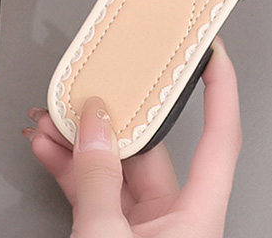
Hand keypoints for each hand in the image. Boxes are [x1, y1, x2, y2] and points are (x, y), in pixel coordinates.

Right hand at [23, 36, 240, 236]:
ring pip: (114, 168)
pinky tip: (49, 149)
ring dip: (81, 141)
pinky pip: (94, 192)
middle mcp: (176, 219)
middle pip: (150, 147)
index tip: (213, 52)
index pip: (220, 137)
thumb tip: (95, 126)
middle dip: (114, 116)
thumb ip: (98, 179)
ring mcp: (143, 229)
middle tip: (95, 85)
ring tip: (54, 117)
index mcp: (197, 216)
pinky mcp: (114, 237)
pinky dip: (70, 169)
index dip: (222, 91)